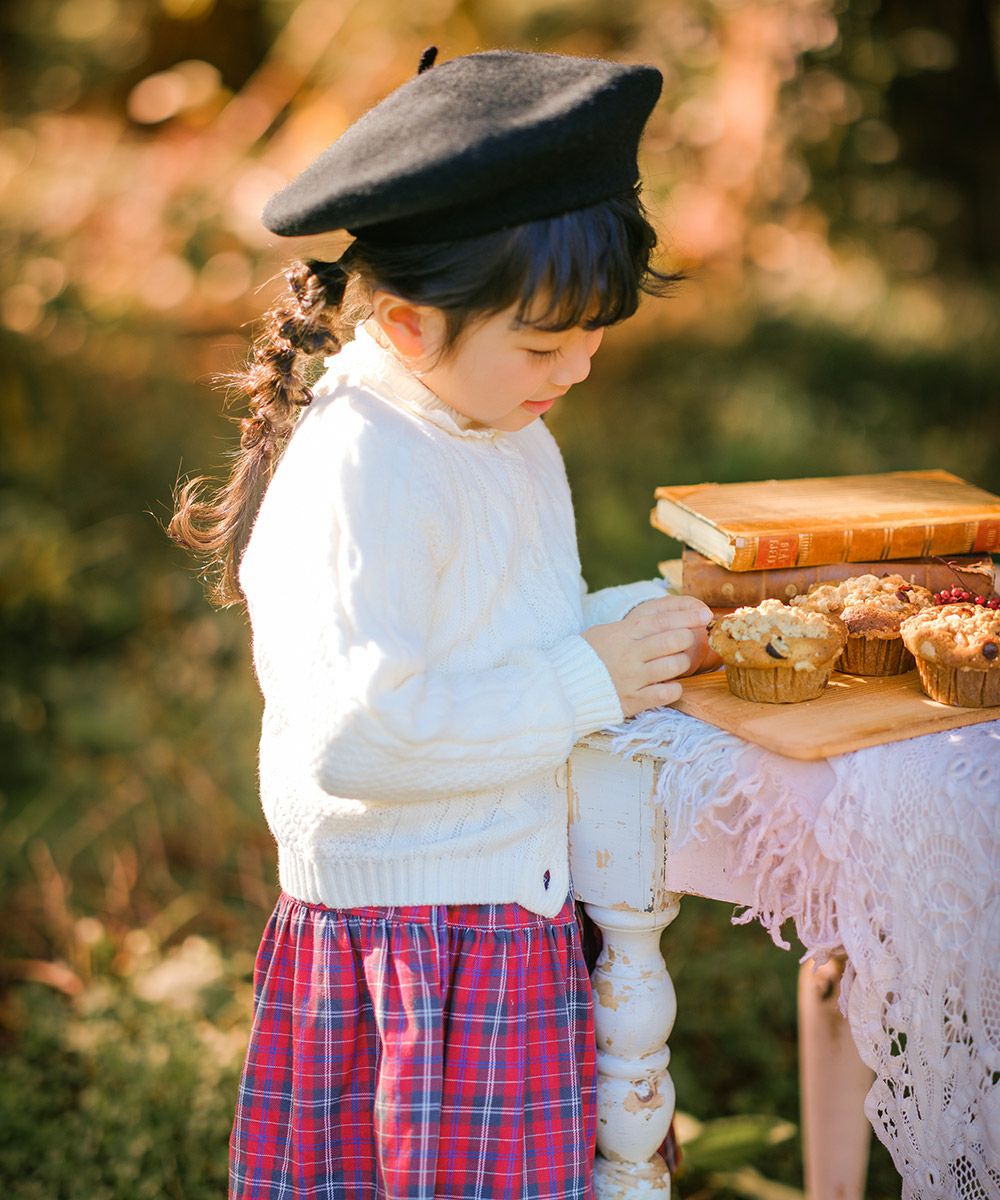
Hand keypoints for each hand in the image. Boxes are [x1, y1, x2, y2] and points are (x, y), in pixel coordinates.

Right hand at [583, 594, 712, 717]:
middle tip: (686, 641)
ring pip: (675, 666)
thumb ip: (634, 625)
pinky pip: (667, 694)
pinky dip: (674, 689)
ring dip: (682, 663)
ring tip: (676, 663)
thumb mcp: (607, 631)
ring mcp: (633, 678)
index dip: (687, 615)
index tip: (705, 614)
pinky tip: (669, 685)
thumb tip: (667, 618)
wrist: (564, 685)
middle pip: (674, 640)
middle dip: (687, 638)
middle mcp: (631, 654)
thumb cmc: (588, 655)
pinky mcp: (633, 700)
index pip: (663, 620)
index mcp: (624, 633)